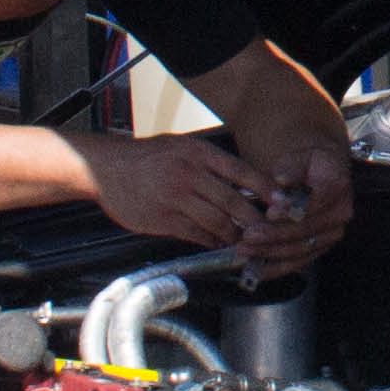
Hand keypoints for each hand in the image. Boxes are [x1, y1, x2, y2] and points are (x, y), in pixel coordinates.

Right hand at [67, 127, 264, 250]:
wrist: (106, 168)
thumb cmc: (148, 157)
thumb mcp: (182, 147)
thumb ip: (211, 164)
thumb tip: (246, 183)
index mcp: (197, 153)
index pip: (241, 171)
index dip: (265, 188)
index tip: (282, 202)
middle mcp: (188, 174)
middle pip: (233, 201)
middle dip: (255, 219)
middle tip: (269, 229)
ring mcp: (175, 198)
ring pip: (217, 222)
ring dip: (235, 234)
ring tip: (245, 240)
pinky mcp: (163, 219)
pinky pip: (196, 234)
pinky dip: (212, 241)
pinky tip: (219, 243)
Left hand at [236, 135, 354, 274]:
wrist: (321, 172)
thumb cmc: (305, 163)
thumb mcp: (298, 157)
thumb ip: (290, 167)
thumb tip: (281, 179)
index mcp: (337, 184)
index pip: (314, 203)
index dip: (291, 211)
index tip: (269, 213)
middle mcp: (340, 212)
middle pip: (305, 230)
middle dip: (274, 235)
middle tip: (248, 235)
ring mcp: (331, 233)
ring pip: (300, 249)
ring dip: (271, 253)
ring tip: (244, 251)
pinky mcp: (320, 247)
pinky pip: (298, 261)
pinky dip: (276, 268)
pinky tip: (256, 270)